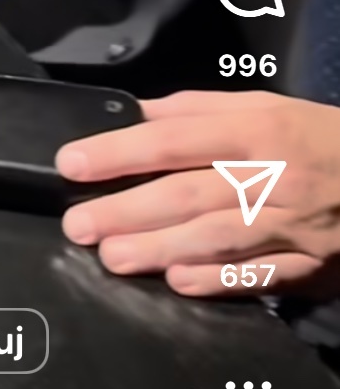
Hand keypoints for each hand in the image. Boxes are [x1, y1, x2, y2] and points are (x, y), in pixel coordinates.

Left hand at [57, 88, 339, 295]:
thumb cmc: (318, 137)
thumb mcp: (264, 106)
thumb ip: (196, 111)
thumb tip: (136, 115)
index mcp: (255, 129)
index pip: (174, 139)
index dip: (120, 152)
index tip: (72, 163)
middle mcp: (271, 175)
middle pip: (188, 193)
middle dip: (126, 209)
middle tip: (78, 224)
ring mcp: (291, 224)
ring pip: (217, 237)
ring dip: (160, 248)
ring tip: (112, 256)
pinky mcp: (309, 264)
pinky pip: (259, 275)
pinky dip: (218, 280)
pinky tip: (178, 282)